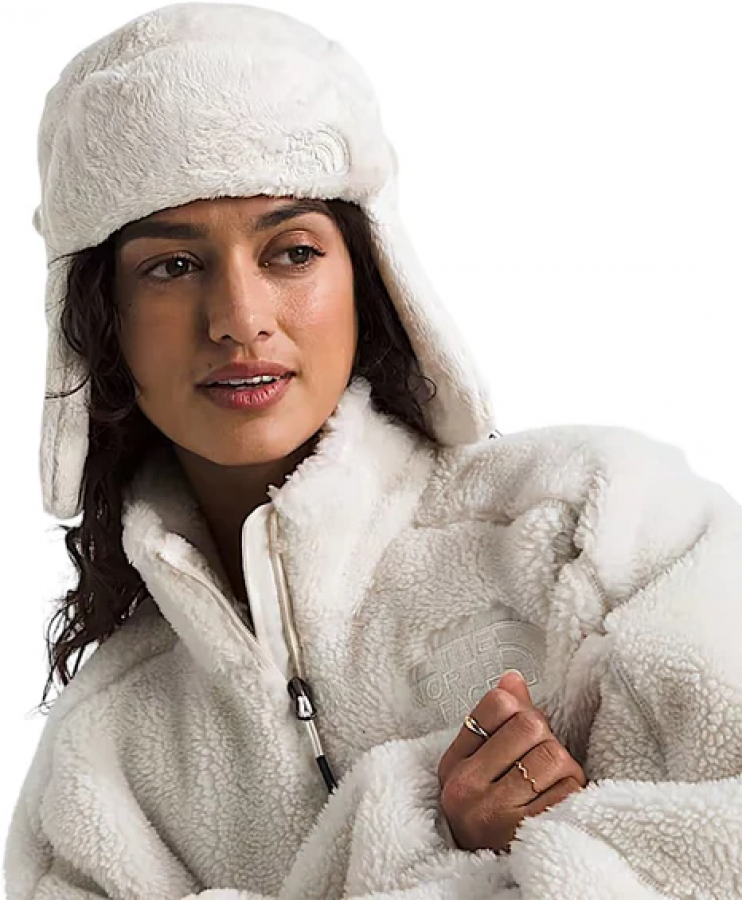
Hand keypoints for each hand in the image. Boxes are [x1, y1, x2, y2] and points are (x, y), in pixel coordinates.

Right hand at [437, 670, 586, 853]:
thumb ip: (496, 721)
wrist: (492, 880)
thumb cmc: (489, 815)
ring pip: (555, 756)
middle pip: (531, 725)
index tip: (519, 733)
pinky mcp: (529, 835)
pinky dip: (574, 794)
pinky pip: (571, 792)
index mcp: (454, 766)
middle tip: (540, 763)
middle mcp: (467, 789)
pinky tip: (558, 805)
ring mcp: (496, 815)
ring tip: (550, 786)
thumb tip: (513, 679)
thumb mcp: (478, 768)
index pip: (497, 704)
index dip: (519, 712)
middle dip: (546, 740)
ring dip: (565, 769)